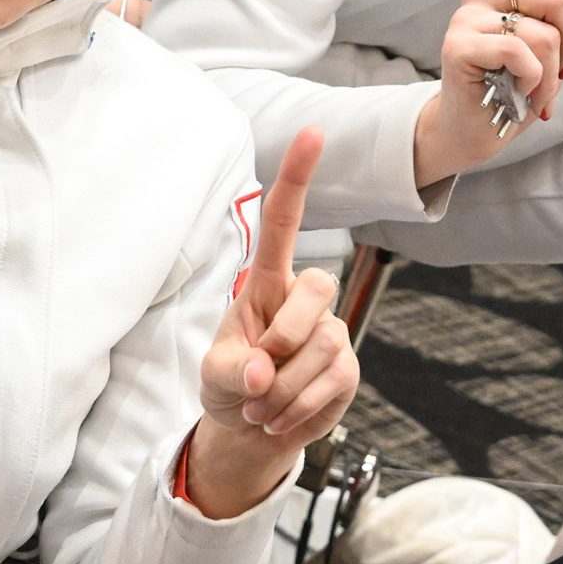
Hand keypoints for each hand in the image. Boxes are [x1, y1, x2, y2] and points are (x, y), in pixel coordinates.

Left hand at [190, 128, 355, 516]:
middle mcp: (303, 299)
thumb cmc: (231, 384)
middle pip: (319, 285)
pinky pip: (333, 379)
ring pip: (325, 342)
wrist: (252, 430)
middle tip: (258, 374)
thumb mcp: (215, 376)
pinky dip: (297, 408)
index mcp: (267, 283)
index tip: (312, 133)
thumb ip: (233, 372)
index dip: (298, 177)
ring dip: (284, 386)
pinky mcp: (347, 368)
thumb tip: (263, 372)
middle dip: (285, 335)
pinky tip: (278, 417)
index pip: (284, 222)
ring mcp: (330, 331)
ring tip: (261, 405)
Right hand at [413, 0, 562, 187]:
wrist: (476, 131)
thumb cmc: (514, 87)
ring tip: (532, 92)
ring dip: (552, 76)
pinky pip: (521, 52)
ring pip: (545, 33)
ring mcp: (469, 16)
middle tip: (559, 75)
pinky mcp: (459, 44)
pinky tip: (517, 93)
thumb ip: (561, 9)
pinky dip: (533, 81)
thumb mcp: (550, 49)